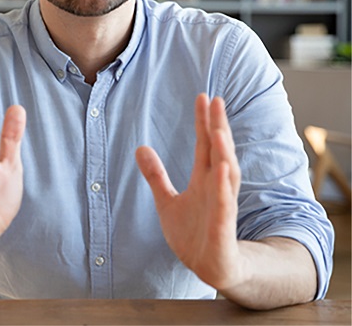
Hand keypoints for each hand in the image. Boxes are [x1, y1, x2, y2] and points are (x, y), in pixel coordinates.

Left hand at [136, 93, 242, 290]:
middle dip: (217, 126)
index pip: (205, 144)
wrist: (210, 269)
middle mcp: (216, 187)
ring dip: (223, 152)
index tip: (203, 97)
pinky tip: (222, 168)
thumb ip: (156, 175)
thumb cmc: (193, 234)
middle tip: (215, 101)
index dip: (204, 121)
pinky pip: (225, 205)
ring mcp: (222, 206)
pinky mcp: (223, 227)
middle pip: (218, 152)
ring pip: (226, 174)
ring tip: (218, 129)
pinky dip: (223, 187)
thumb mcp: (167, 201)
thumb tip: (140, 147)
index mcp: (204, 180)